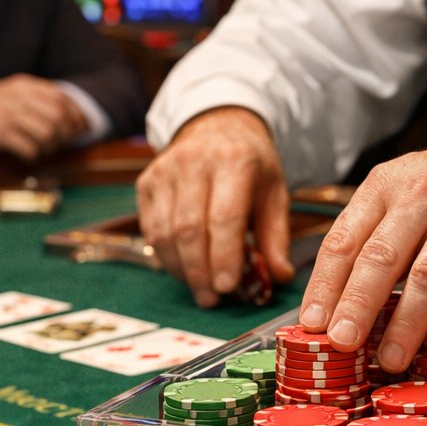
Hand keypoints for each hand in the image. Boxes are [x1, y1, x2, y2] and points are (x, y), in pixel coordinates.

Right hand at [0, 75, 88, 162]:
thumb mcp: (13, 92)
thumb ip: (38, 97)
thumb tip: (70, 113)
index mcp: (25, 85)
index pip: (62, 98)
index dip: (76, 116)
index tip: (79, 129)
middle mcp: (18, 97)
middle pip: (58, 117)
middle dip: (66, 133)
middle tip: (63, 143)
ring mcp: (9, 115)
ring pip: (47, 133)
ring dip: (51, 146)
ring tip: (44, 149)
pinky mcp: (0, 133)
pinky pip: (29, 148)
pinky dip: (35, 155)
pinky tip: (29, 155)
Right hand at [137, 107, 295, 306]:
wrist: (218, 127)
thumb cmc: (250, 167)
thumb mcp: (274, 194)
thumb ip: (276, 237)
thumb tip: (280, 276)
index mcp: (234, 160)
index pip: (224, 217)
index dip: (223, 256)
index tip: (227, 288)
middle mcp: (194, 161)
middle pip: (189, 229)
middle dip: (200, 271)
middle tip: (212, 299)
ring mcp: (164, 170)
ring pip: (164, 233)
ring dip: (181, 269)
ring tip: (200, 290)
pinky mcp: (146, 182)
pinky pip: (151, 230)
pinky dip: (167, 257)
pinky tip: (185, 270)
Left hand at [298, 117, 426, 371]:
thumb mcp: (402, 193)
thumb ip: (372, 239)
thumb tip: (335, 305)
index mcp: (385, 185)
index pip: (344, 239)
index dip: (325, 285)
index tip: (311, 323)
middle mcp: (421, 195)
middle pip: (382, 257)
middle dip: (358, 305)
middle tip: (342, 343)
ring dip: (405, 324)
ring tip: (389, 358)